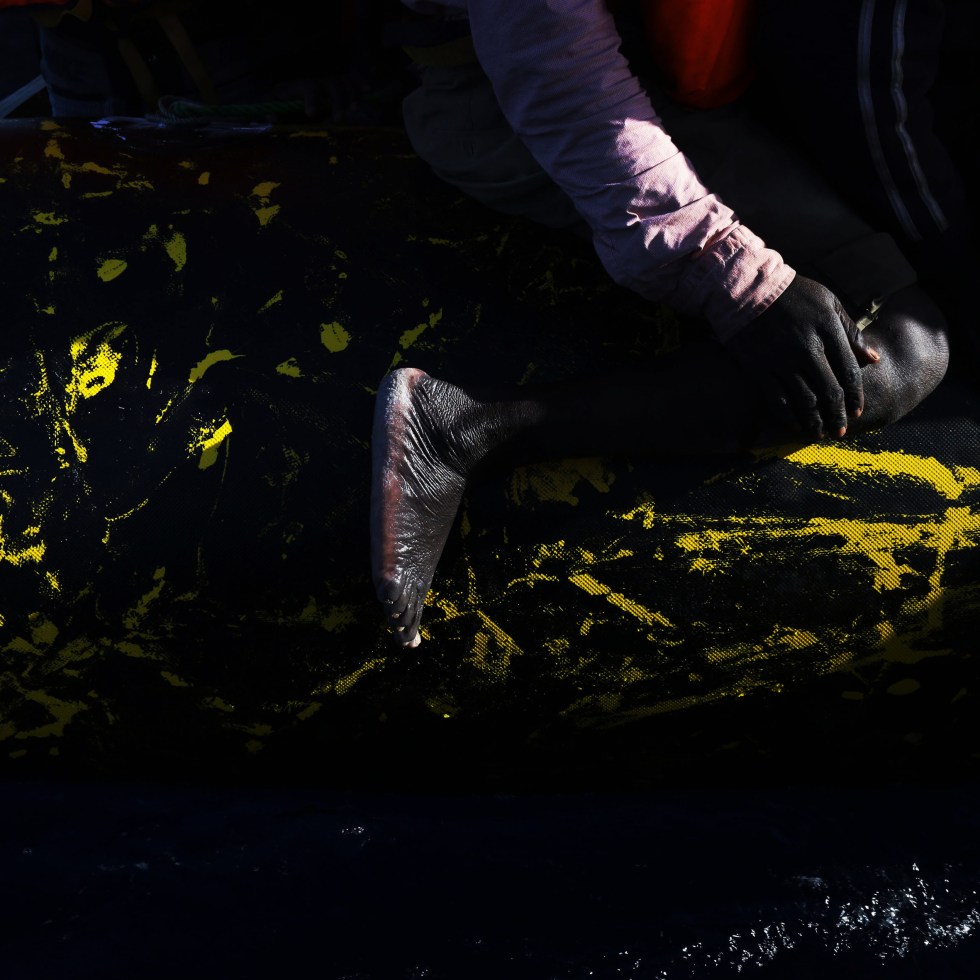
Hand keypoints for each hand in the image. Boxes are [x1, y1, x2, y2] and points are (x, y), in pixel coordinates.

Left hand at [267, 73, 370, 121]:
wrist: (290, 96)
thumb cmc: (283, 104)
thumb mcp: (274, 108)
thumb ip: (271, 112)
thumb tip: (269, 117)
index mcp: (300, 85)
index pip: (308, 85)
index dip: (311, 98)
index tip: (311, 114)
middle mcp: (317, 79)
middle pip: (332, 82)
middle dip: (337, 100)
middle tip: (338, 120)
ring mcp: (329, 81)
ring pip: (344, 81)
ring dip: (351, 95)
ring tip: (353, 110)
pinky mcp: (339, 85)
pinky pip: (352, 81)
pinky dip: (360, 85)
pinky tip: (369, 90)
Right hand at [724, 274, 879, 439]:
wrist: (745, 290)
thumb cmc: (792, 295)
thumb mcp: (828, 303)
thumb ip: (850, 331)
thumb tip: (873, 358)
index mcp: (827, 330)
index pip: (849, 371)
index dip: (855, 396)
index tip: (857, 412)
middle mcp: (807, 348)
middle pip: (830, 391)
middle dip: (838, 415)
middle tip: (840, 430)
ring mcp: (781, 361)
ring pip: (805, 401)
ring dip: (815, 421)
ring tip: (820, 433)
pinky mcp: (759, 369)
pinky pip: (777, 401)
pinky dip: (789, 417)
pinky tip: (795, 425)